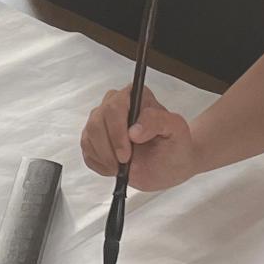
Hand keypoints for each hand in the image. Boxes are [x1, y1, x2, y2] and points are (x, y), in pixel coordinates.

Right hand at [80, 85, 200, 191]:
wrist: (171, 164)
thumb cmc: (175, 144)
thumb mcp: (177, 130)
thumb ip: (158, 121)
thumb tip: (134, 130)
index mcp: (135, 96)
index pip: (115, 106)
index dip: (117, 131)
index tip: (126, 153)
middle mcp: (115, 104)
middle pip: (97, 122)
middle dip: (110, 148)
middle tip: (124, 164)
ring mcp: (102, 121)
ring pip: (89, 136)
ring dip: (105, 157)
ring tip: (123, 167)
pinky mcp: (95, 139)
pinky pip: (87, 151)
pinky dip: (100, 164)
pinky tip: (116, 167)